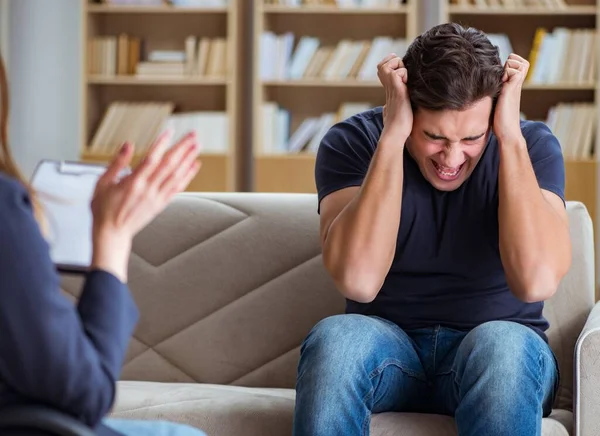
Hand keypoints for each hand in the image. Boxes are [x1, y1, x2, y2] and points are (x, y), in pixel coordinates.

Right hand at [90, 130, 200, 280]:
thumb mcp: (102, 182)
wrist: (112, 233)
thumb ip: (117, 162)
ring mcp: (156, 197)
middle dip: (182, 148)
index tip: (170, 131)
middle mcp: (148, 190)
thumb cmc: (104, 209)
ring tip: (197, 146)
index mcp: (133, 183)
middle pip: (169, 165)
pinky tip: (194, 166)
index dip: (162, 144)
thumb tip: (128, 145)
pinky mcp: (161, 204)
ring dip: (188, 159)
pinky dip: (187, 176)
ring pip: (176, 175)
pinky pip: (178, 188)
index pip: (151, 159)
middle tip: (192, 135)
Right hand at [377, 53, 412, 140]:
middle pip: (382, 64)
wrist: (396, 133)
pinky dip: (405, 75)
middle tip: (403, 75)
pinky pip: (399, 72)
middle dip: (393, 63)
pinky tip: (408, 86)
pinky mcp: (397, 90)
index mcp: (388, 90)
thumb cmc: (399, 125)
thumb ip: (396, 101)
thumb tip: (393, 104)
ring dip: (399, 67)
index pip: (383, 69)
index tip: (401, 72)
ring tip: (405, 80)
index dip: (390, 65)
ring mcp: (391, 88)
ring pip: (387, 64)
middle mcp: (387, 87)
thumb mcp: (397, 109)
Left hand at [493, 53, 528, 144]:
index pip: (518, 64)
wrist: (507, 133)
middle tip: (501, 77)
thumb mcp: (497, 102)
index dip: (509, 65)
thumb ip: (496, 93)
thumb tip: (482, 88)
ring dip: (506, 68)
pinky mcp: (512, 88)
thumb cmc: (500, 121)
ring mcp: (515, 85)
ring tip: (500, 82)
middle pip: (520, 60)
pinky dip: (504, 73)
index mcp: (513, 86)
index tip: (500, 77)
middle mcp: (516, 84)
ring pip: (516, 62)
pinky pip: (511, 70)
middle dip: (510, 62)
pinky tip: (499, 86)